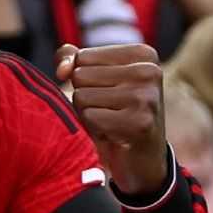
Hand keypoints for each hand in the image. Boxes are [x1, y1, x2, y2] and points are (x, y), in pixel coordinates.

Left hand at [55, 43, 167, 194]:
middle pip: (80, 76)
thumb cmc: (113, 113)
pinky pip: (89, 117)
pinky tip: (113, 134)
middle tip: (108, 111)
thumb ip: (71, 60)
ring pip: (81, 96)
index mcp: (142, 54)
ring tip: (110, 121)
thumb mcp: (94, 79)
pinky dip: (93, 129)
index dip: (83, 80)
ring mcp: (147, 97)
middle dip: (85, 97)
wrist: (141, 158)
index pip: (82, 57)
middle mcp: (149, 71)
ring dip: (88, 114)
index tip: (108, 93)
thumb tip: (63, 69)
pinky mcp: (140, 122)